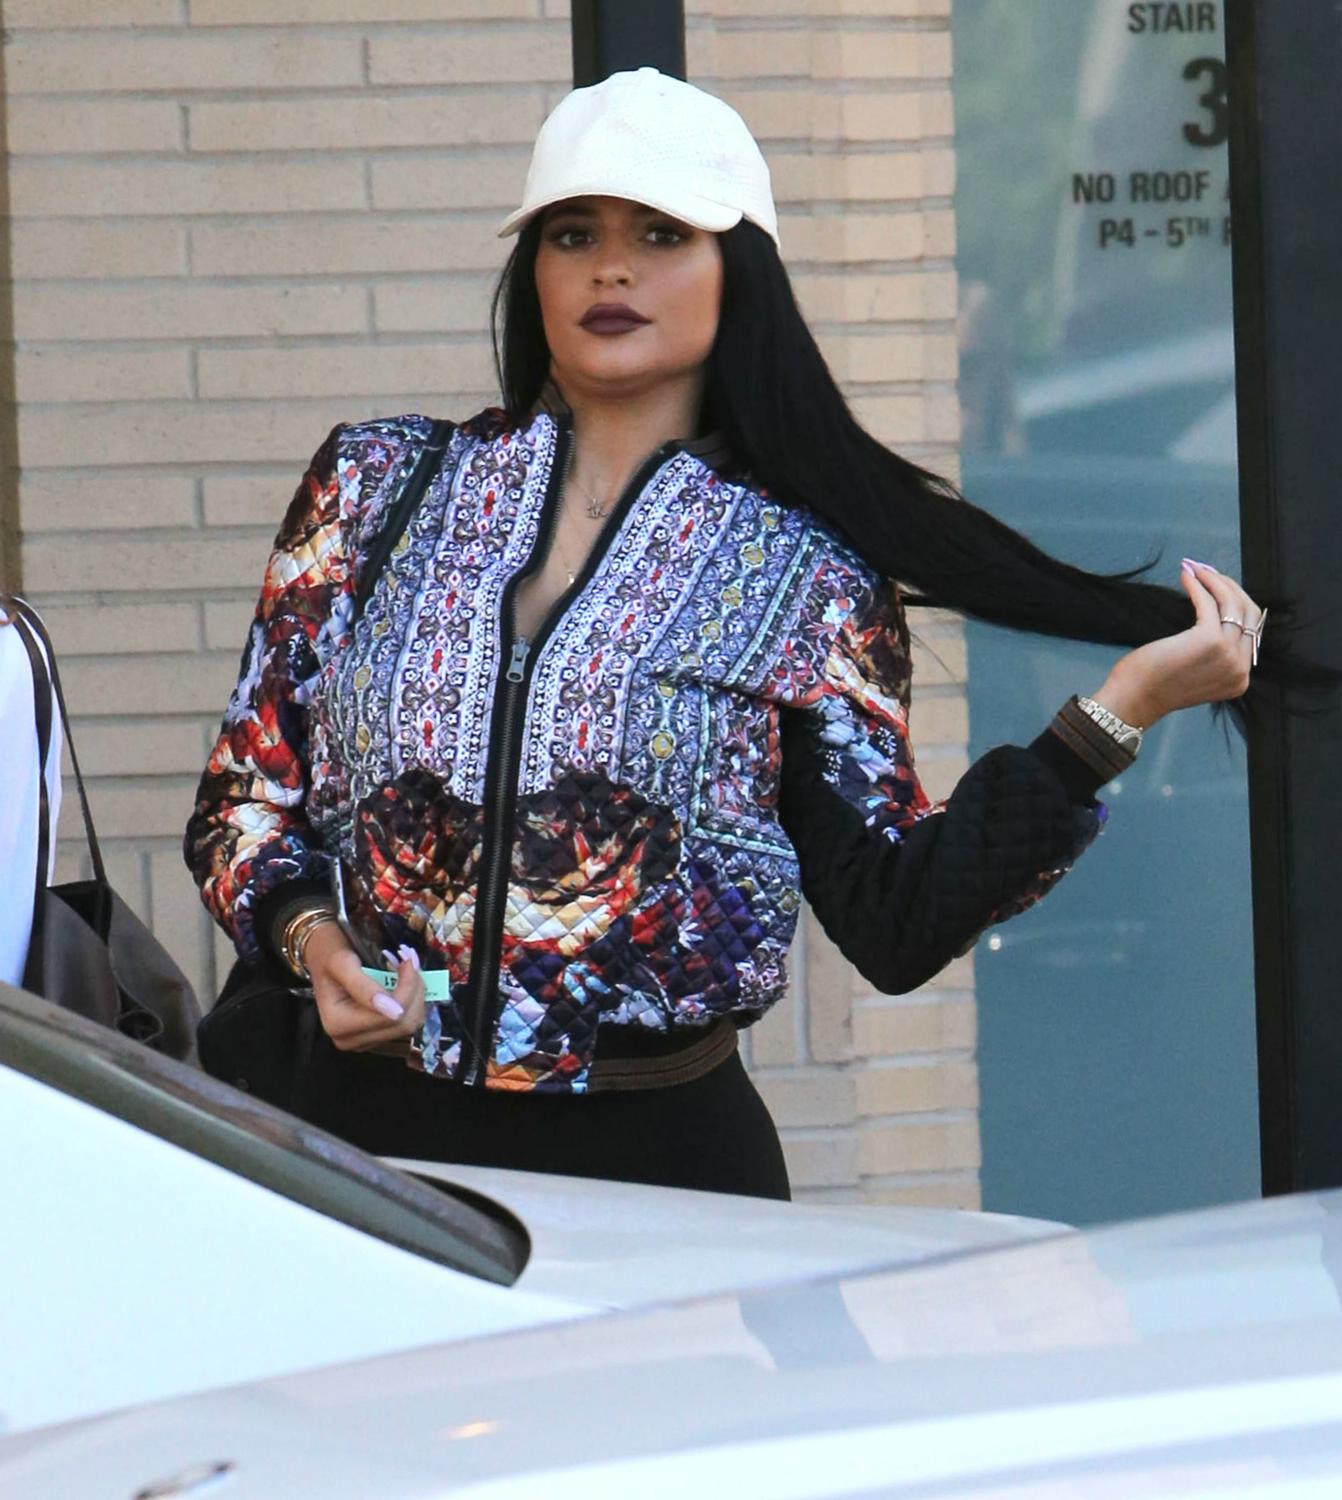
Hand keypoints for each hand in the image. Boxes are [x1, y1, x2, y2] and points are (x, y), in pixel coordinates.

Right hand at [304, 921, 426, 1054]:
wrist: (323, 957)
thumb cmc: (329, 956)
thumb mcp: (341, 963)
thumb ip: (363, 986)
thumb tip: (394, 1011)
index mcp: (337, 1024)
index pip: (390, 1016)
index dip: (407, 987)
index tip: (407, 958)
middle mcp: (349, 1040)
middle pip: (404, 1024)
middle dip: (414, 989)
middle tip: (408, 961)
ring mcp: (365, 1042)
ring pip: (411, 1024)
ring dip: (416, 994)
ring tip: (405, 970)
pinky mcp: (377, 1037)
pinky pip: (407, 1023)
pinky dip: (412, 1001)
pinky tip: (403, 983)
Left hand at [1091, 559, 1261, 728]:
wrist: (1135, 698)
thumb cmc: (1155, 683)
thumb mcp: (1196, 671)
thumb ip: (1214, 653)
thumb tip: (1217, 613)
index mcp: (1239, 678)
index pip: (1251, 630)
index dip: (1236, 602)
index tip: (1219, 586)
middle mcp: (1240, 668)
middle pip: (1248, 613)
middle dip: (1229, 587)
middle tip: (1207, 572)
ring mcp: (1228, 655)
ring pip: (1233, 605)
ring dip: (1214, 581)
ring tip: (1195, 569)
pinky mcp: (1210, 640)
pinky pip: (1209, 603)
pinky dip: (1198, 586)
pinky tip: (1186, 577)